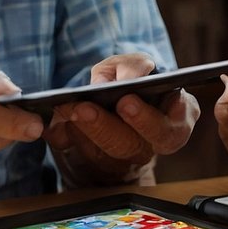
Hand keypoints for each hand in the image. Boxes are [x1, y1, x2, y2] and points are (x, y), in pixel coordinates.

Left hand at [44, 53, 200, 185]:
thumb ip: (130, 66)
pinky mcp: (90, 163)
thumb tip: (115, 82)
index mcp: (172, 121)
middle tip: (86, 108)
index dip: (150, 120)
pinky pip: (75, 156)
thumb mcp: (132, 65)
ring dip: (82, 132)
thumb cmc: (128, 78)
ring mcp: (120, 160)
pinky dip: (63, 137)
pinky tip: (55, 121)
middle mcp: (149, 145)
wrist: (106, 98)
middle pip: (132, 146)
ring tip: (68, 109)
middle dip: (107, 127)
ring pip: (103, 156)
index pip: (171, 130)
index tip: (126, 101)